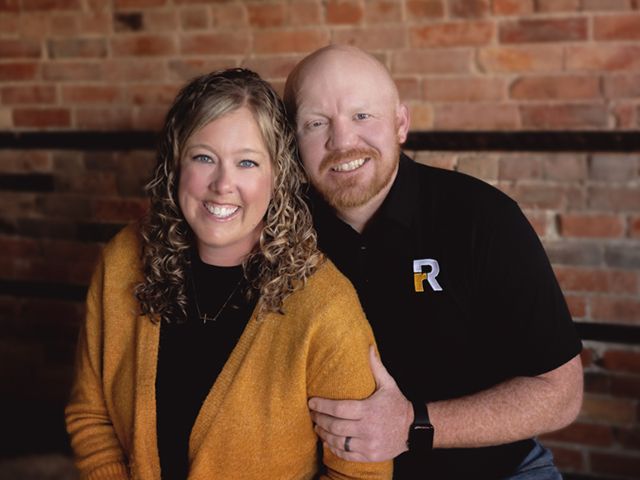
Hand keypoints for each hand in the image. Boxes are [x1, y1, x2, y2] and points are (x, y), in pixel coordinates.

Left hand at [308, 346, 413, 461]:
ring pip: (338, 442)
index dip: (322, 406)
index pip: (339, 409)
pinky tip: (328, 441)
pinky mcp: (370, 456)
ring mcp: (369, 444)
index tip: (311, 402)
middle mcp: (368, 428)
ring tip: (317, 426)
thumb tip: (368, 346)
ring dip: (324, 434)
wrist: (413, 429)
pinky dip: (334, 448)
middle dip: (319, 419)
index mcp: (369, 410)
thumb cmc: (397, 404)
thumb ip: (376, 367)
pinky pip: (346, 454)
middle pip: (335, 426)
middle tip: (311, 414)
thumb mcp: (389, 384)